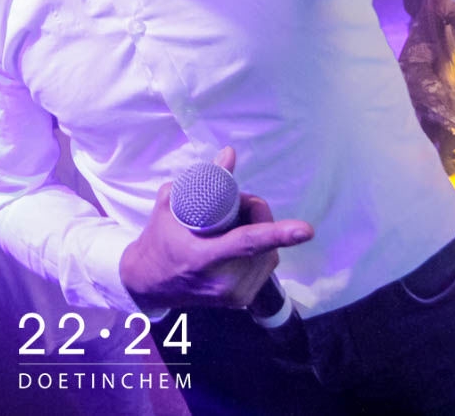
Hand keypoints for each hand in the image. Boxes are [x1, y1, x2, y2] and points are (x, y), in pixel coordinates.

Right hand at [119, 146, 312, 310]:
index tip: (307, 230)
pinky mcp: (241, 301)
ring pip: (269, 253)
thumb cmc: (158, 239)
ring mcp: (233, 295)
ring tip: (233, 224)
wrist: (148, 284)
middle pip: (262, 240)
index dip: (278, 233)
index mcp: (202, 257)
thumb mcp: (171, 204)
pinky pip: (265, 266)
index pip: (246, 242)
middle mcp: (222, 282)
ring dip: (260, 232)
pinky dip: (259, 249)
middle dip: (256, 213)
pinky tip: (239, 244)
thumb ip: (203, 180)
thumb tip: (230, 154)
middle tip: (236, 202)